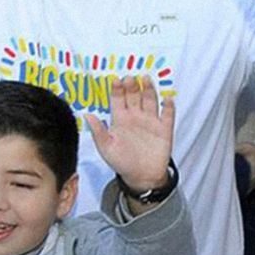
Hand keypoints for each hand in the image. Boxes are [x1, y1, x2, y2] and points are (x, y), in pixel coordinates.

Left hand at [87, 75, 175, 196]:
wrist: (141, 177)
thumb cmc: (121, 161)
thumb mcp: (105, 147)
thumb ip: (98, 131)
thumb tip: (86, 115)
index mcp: (119, 118)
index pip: (117, 99)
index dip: (116, 89)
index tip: (115, 80)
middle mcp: (135, 116)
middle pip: (133, 96)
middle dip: (132, 86)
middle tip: (130, 77)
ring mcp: (150, 122)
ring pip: (150, 101)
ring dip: (149, 90)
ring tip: (146, 79)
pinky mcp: (164, 130)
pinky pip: (168, 116)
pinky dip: (168, 107)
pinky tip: (167, 100)